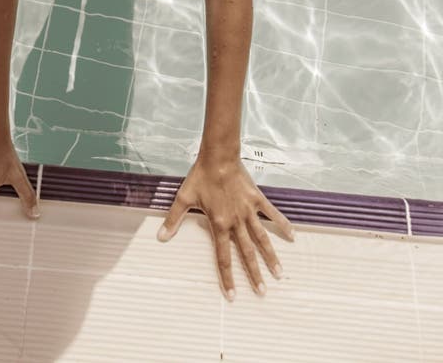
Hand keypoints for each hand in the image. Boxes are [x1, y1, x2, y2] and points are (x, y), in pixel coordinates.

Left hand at [156, 155, 293, 299]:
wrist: (218, 156)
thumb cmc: (200, 176)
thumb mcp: (183, 198)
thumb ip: (174, 219)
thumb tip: (161, 237)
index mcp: (219, 223)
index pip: (223, 257)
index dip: (227, 277)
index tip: (232, 295)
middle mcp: (236, 221)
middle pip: (246, 253)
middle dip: (254, 274)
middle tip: (262, 292)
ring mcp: (248, 210)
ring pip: (262, 238)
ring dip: (270, 256)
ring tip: (279, 273)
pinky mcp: (256, 199)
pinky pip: (272, 214)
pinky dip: (282, 224)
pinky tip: (292, 235)